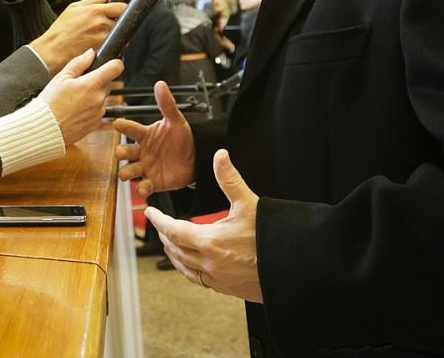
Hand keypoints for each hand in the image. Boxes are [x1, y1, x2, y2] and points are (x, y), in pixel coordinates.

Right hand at [29, 0, 123, 73]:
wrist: (53, 51)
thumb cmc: (61, 30)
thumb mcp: (74, 8)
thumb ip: (95, 0)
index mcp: (96, 11)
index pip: (122, 7)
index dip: (122, 9)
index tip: (118, 12)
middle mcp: (102, 24)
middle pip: (123, 22)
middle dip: (117, 22)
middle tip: (106, 25)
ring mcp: (104, 39)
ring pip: (120, 36)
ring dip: (115, 35)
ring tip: (100, 36)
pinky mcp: (104, 52)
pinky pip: (115, 48)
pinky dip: (112, 46)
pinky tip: (99, 45)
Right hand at [37, 49, 122, 145]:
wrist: (45, 128)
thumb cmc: (50, 103)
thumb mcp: (61, 77)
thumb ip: (79, 63)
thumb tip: (91, 53)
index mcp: (91, 84)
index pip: (115, 68)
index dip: (114, 63)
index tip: (109, 64)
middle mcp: (98, 99)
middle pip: (107, 83)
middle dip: (97, 81)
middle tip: (79, 85)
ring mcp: (99, 112)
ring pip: (102, 98)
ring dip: (93, 96)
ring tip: (74, 100)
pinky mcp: (96, 124)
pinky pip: (98, 111)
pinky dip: (90, 109)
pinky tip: (75, 110)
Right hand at [113, 80, 195, 194]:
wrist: (196, 159)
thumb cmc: (183, 138)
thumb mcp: (176, 121)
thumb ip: (167, 104)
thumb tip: (160, 84)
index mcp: (145, 135)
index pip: (131, 129)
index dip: (124, 127)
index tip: (117, 124)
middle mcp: (142, 151)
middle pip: (125, 152)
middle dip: (120, 153)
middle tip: (120, 153)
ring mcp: (146, 167)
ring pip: (130, 170)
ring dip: (126, 173)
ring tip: (127, 174)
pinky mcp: (153, 182)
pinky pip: (143, 187)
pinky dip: (142, 189)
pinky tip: (143, 188)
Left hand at [146, 149, 262, 301]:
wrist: (294, 269)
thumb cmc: (272, 238)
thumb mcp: (250, 204)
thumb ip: (230, 180)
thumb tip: (220, 155)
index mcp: (210, 241)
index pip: (173, 230)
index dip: (159, 221)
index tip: (150, 212)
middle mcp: (209, 263)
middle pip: (175, 250)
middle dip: (164, 236)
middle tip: (159, 225)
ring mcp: (217, 279)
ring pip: (184, 267)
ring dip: (174, 254)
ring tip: (170, 244)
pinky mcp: (227, 289)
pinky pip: (198, 280)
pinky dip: (189, 269)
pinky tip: (192, 264)